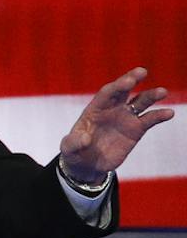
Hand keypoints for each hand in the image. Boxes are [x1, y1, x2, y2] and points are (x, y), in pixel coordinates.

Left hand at [59, 67, 171, 183]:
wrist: (87, 165)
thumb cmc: (75, 152)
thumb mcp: (69, 148)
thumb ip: (74, 142)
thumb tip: (85, 138)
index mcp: (95, 108)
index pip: (106, 93)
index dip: (116, 86)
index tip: (127, 82)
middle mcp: (112, 109)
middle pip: (123, 91)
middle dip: (132, 79)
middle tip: (141, 72)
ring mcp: (125, 118)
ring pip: (140, 102)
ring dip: (151, 95)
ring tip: (162, 92)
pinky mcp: (136, 130)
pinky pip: (149, 120)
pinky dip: (159, 115)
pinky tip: (169, 113)